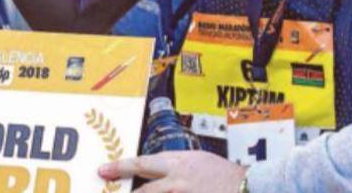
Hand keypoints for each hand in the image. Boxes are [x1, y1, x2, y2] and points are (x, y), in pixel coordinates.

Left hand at [99, 151, 246, 192]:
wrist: (247, 185)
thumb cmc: (223, 174)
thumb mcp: (196, 161)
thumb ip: (174, 167)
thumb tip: (154, 171)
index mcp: (178, 162)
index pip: (142, 163)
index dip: (121, 167)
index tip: (104, 170)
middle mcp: (177, 180)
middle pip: (143, 189)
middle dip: (125, 188)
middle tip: (107, 185)